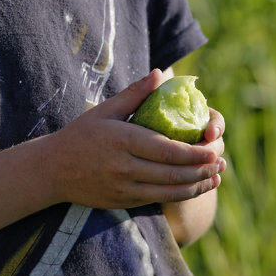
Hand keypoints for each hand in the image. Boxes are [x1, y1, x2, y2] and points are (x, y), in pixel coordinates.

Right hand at [44, 70, 225, 210]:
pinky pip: (159, 201)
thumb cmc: (80, 134)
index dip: (194, 153)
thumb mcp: (105, 110)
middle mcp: (125, 166)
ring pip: (170, 191)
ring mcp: (124, 187)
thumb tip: (160, 74)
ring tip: (216, 177)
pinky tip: (194, 188)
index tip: (214, 148)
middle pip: (173, 173)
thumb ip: (134, 93)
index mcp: (122, 139)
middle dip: (202, 169)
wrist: (53, 169)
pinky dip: (180, 195)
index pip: (167, 151)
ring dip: (197, 185)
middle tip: (221, 160)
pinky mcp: (123, 201)